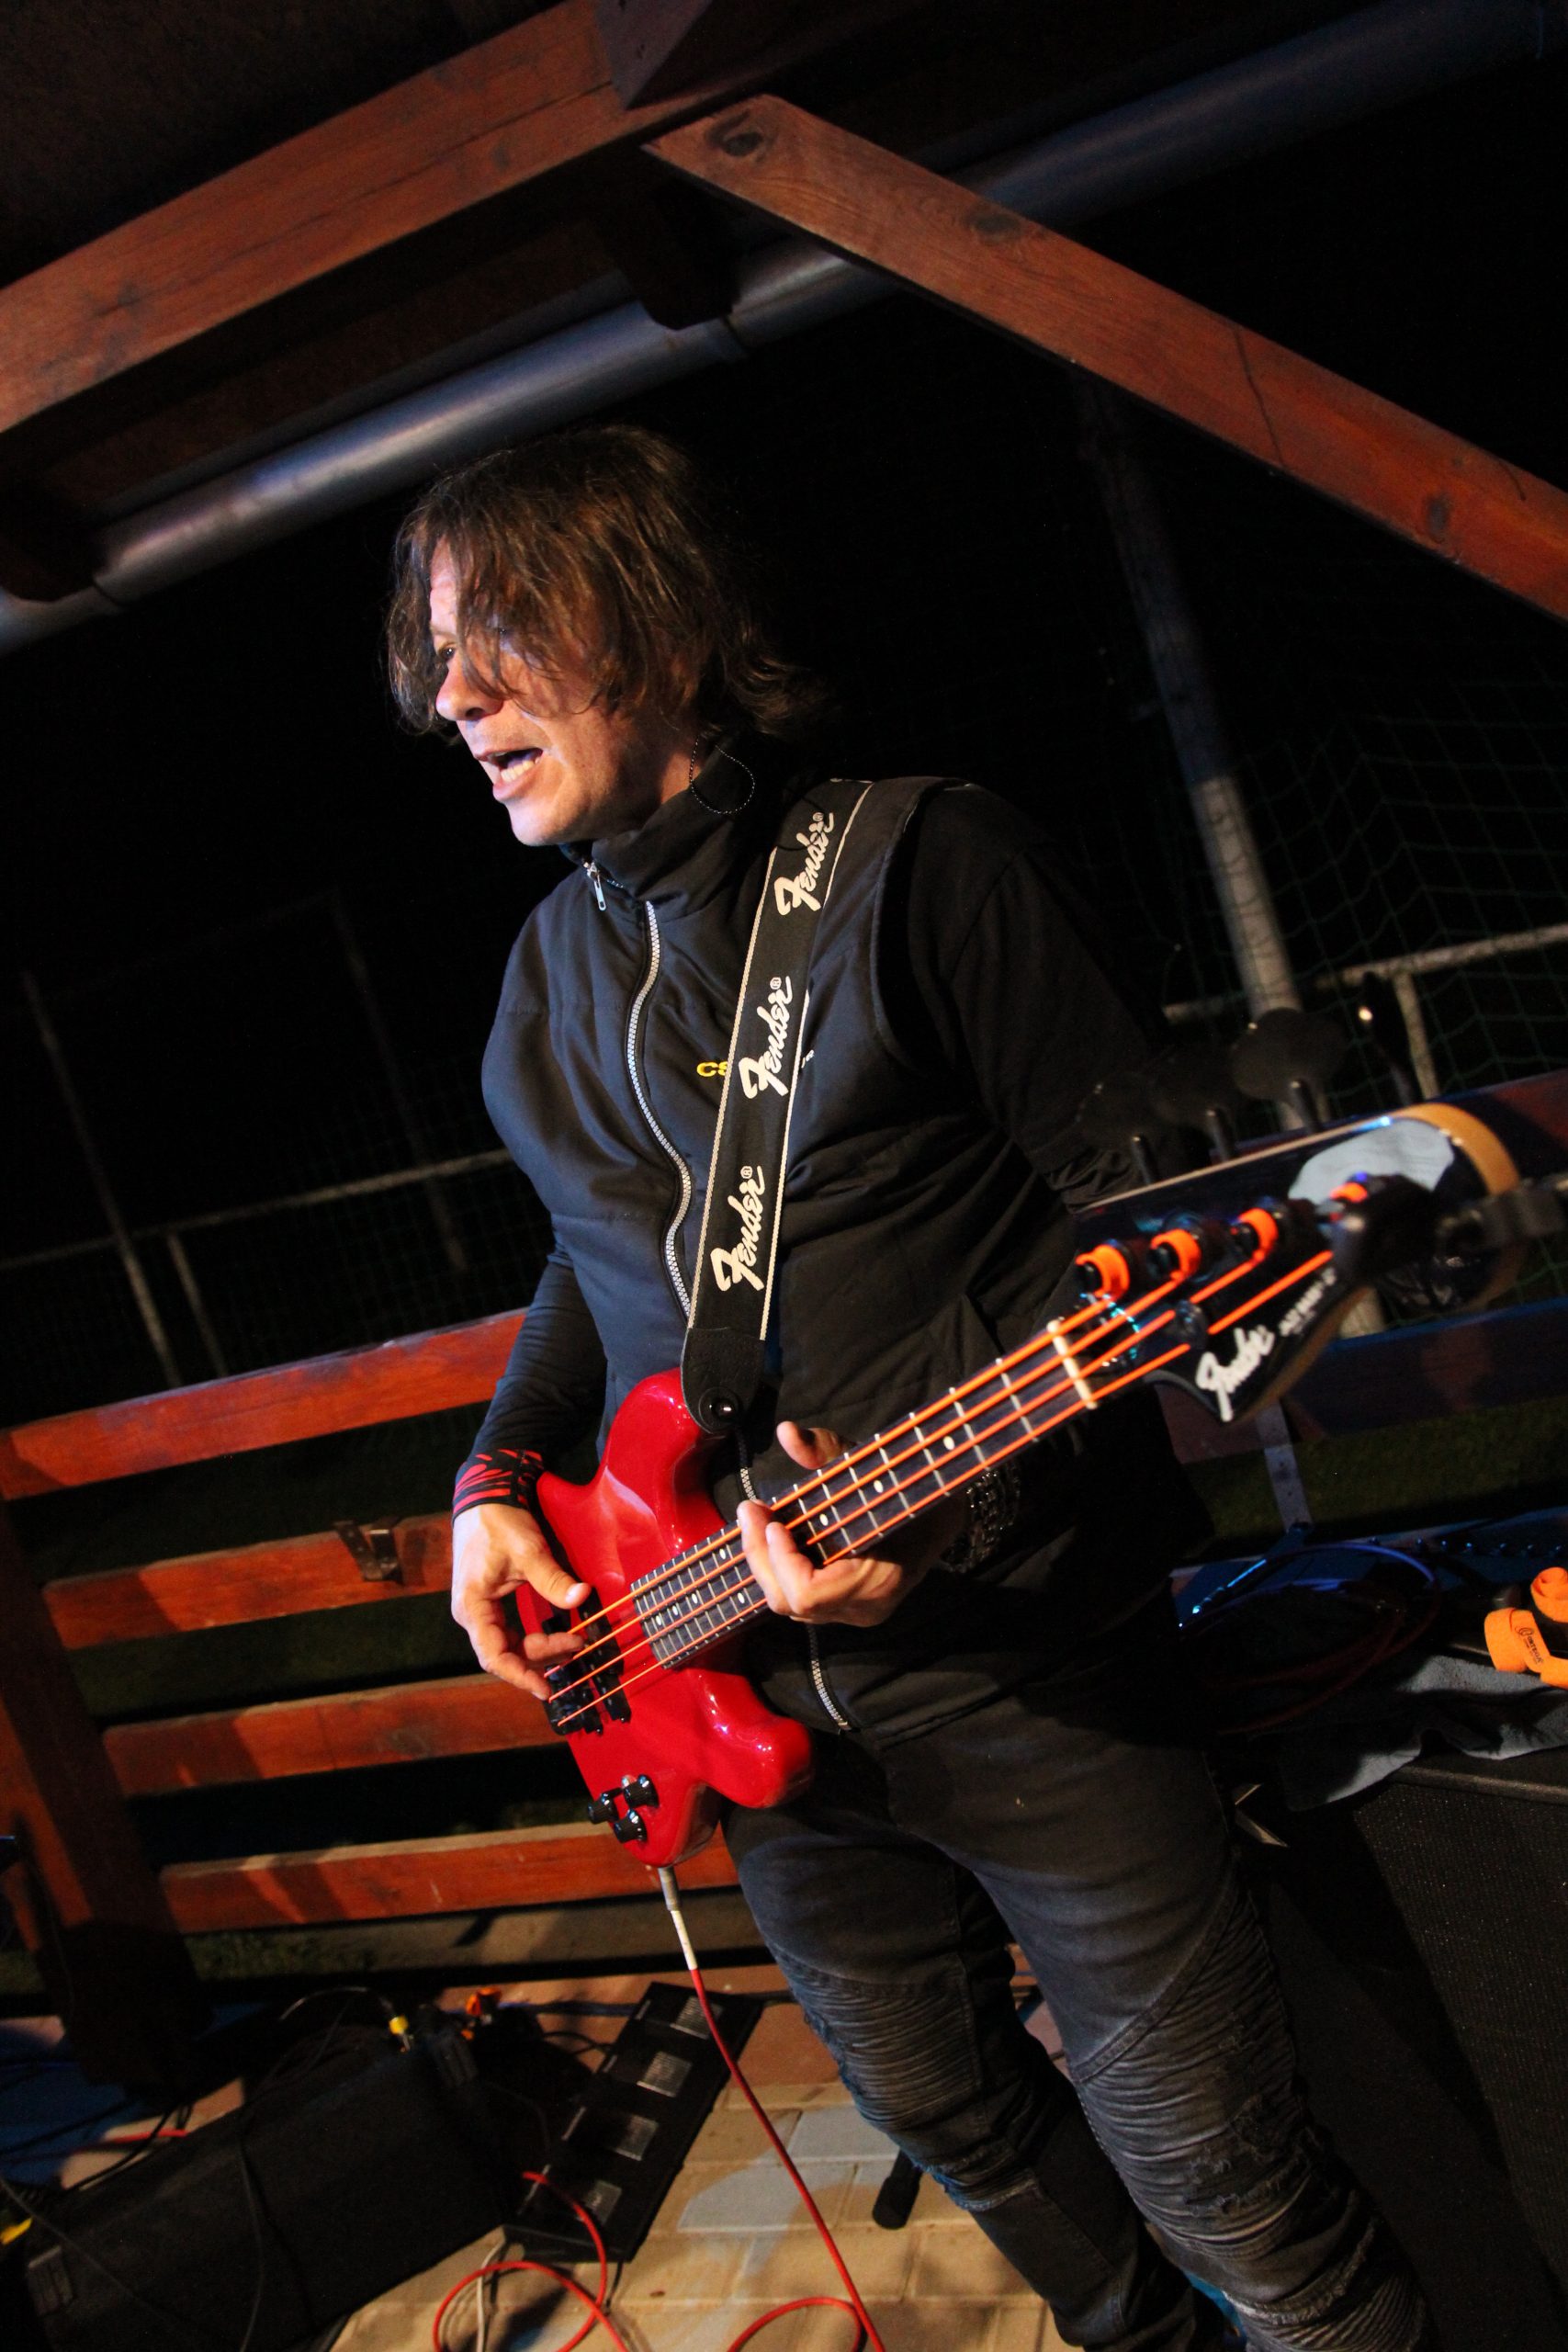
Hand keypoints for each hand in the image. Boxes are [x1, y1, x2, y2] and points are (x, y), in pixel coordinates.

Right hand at [450, 1500, 588, 1700]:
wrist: (485, 1496)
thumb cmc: (499, 1522)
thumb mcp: (528, 1550)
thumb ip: (552, 1578)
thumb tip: (581, 1597)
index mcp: (473, 1607)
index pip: (494, 1656)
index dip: (520, 1676)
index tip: (547, 1689)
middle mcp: (472, 1614)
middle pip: (506, 1653)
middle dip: (542, 1656)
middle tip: (578, 1643)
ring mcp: (480, 1610)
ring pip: (511, 1644)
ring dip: (541, 1647)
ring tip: (574, 1640)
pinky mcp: (490, 1603)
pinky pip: (511, 1632)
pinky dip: (534, 1637)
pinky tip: (556, 1637)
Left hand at [736, 1420, 964, 1628]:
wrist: (941, 1519)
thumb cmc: (906, 1490)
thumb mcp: (869, 1465)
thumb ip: (826, 1449)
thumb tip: (787, 1432)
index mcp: (876, 1581)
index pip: (808, 1593)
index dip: (781, 1561)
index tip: (772, 1521)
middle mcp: (864, 1609)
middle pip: (790, 1602)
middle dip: (761, 1557)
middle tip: (750, 1512)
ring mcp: (855, 1614)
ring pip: (790, 1604)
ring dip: (766, 1563)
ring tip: (757, 1521)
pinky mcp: (846, 1610)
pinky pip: (801, 1599)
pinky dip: (781, 1570)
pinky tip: (773, 1537)